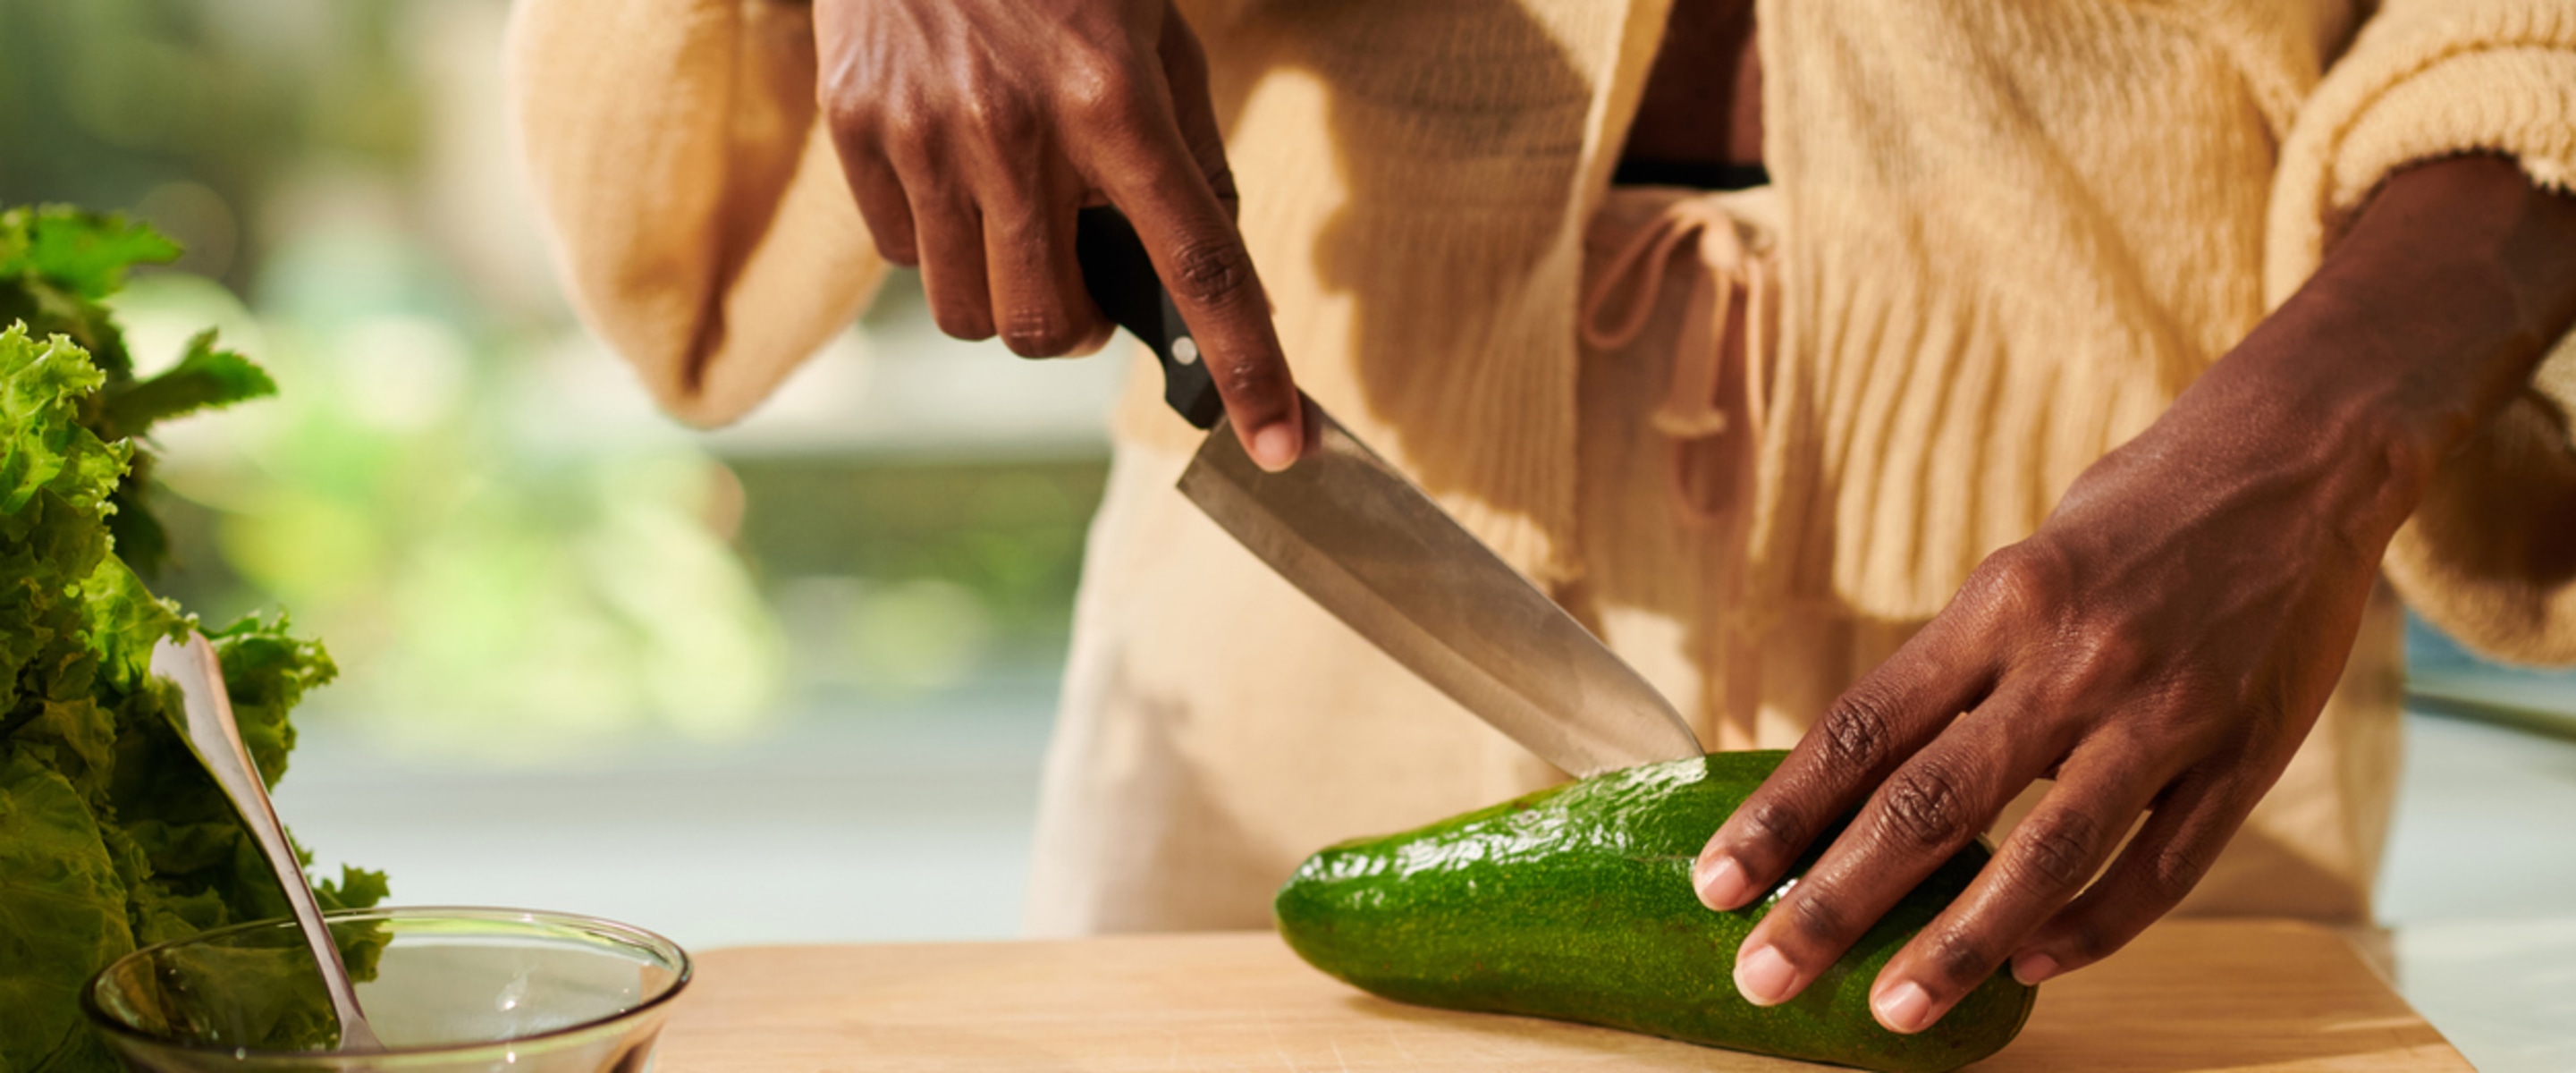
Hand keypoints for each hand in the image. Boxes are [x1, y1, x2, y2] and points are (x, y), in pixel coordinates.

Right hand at [814, 0, 1303, 468]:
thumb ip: (1189, 151)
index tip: (1278, 445)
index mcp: (1116, 100)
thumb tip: (1209, 271)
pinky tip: (958, 175)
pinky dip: (942, 246)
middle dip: (1079, 330)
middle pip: (1050, 329)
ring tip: (1018, 223)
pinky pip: (906, 259)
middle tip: (1089, 276)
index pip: (1198, 263)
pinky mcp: (856, 129)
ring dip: (1007, 298)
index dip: (1247, 366)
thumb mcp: (1156, 33)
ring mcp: (925, 134)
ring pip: (970, 315)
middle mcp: (1016, 128)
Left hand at [1691, 156, 2575, 1033]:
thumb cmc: (2138, 509)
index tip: (1716, 883)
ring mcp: (2164, 711)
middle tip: (1764, 976)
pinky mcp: (2245, 753)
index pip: (1862, 727)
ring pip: (2045, 854)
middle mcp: (2072, 658)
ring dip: (1959, 946)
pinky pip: (2160, 868)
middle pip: (1930, 803)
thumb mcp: (2025, 563)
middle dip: (1835, 901)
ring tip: (1892, 1013)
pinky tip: (2032, 968)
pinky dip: (2092, 928)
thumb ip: (1962, 664)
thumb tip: (1870, 769)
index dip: (1783, 814)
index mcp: (2000, 603)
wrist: (2302, 453)